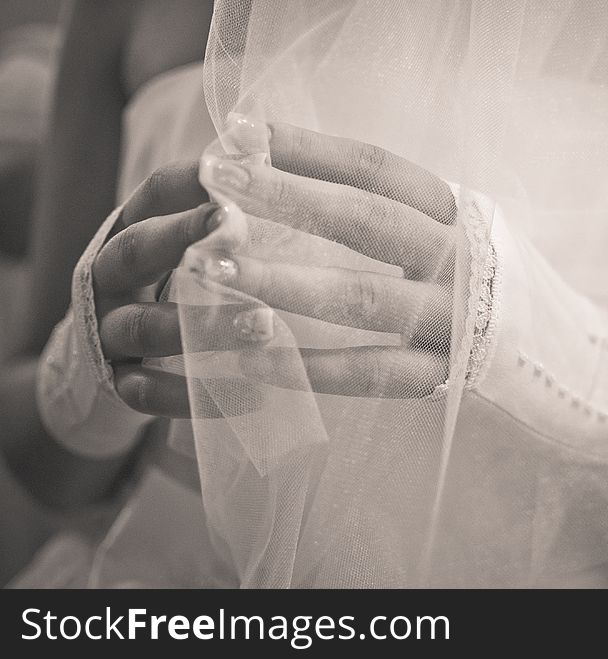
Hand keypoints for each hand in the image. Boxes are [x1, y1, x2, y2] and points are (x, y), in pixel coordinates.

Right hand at [92, 161, 271, 416]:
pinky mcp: (115, 382)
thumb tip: (281, 165)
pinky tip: (252, 397)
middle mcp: (112, 272)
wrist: (108, 358)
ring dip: (201, 326)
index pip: (158, 191)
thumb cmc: (172, 285)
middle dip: (184, 239)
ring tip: (265, 325)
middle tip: (239, 232)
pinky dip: (196, 395)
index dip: (194, 180)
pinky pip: (147, 393)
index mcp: (136, 227)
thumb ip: (224, 216)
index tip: (244, 170)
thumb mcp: (189, 244)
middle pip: (138, 249)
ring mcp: (107, 328)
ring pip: (143, 326)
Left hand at [201, 122, 458, 398]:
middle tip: (215, 180)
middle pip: (366, 219)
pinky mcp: (443, 378)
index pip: (376, 167)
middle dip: (286, 196)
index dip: (307, 148)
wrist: (555, 353)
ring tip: (215, 267)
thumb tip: (284, 170)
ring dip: (282, 280)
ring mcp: (454, 320)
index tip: (239, 132)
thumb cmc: (480, 282)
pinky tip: (247, 357)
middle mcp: (459, 259)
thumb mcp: (449, 232)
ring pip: (362, 297)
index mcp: (456, 213)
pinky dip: (306, 366)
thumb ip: (388, 210)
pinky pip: (368, 373)